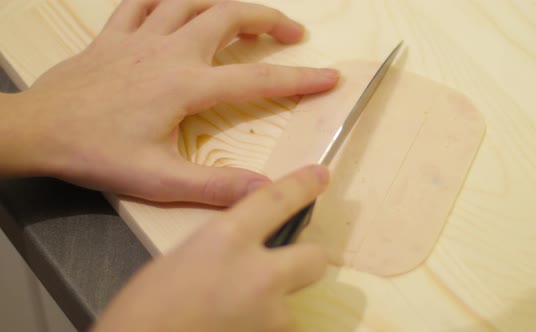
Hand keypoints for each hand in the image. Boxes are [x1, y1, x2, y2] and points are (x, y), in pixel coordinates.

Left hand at [7, 0, 337, 205]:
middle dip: (269, 20)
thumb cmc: (95, 153)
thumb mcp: (158, 180)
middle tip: (293, 32)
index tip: (329, 76)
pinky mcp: (114, 34)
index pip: (258, 80)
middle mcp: (170, 52)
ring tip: (247, 13)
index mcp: (186, 86)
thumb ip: (214, 187)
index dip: (300, 79)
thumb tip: (264, 190)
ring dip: (226, 1)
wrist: (38, 130)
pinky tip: (177, 2)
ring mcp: (140, 37)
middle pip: (230, 17)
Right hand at [92, 165, 329, 331]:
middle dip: (305, 260)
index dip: (303, 185)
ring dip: (272, 305)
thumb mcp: (184, 257)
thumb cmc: (145, 305)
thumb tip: (248, 252)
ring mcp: (270, 314)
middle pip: (315, 258)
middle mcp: (259, 273)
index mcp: (228, 238)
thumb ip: (225, 247)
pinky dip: (260, 327)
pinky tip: (232, 326)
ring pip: (291, 303)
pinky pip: (276, 328)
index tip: (320, 176)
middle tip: (284, 266)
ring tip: (234, 311)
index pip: (277, 200)